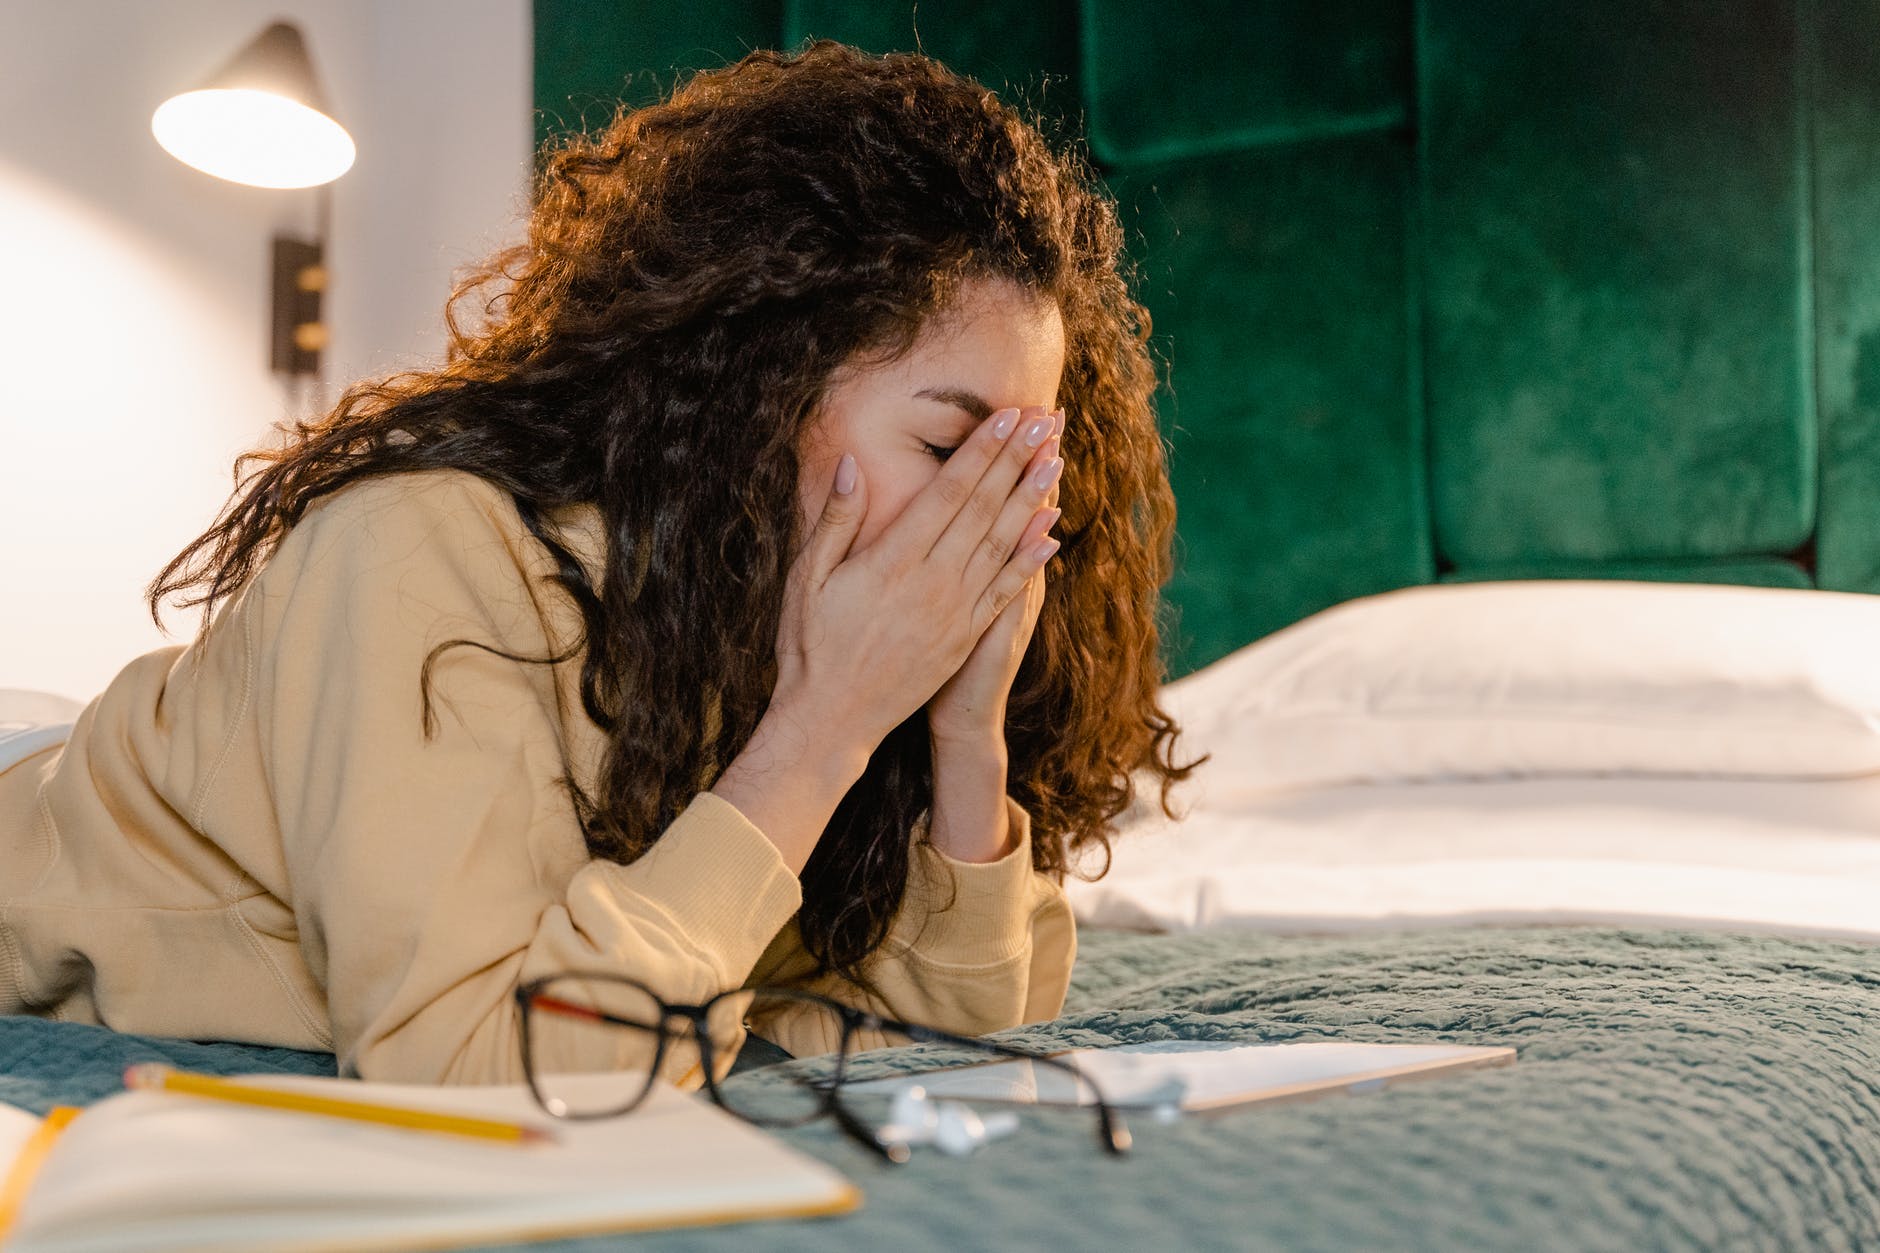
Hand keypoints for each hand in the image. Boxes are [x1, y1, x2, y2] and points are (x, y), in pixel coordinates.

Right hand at [772, 403, 1063, 758]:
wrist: (833, 718)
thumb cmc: (810, 645)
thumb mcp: (806, 578)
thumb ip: (835, 521)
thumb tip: (851, 465)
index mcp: (893, 560)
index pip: (949, 491)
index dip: (982, 450)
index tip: (1008, 416)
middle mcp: (933, 582)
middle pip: (984, 508)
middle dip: (1017, 460)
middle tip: (1046, 421)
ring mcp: (954, 612)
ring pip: (1003, 544)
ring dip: (1033, 500)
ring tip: (1057, 462)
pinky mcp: (964, 638)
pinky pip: (1005, 592)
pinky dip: (1030, 561)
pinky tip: (1052, 535)